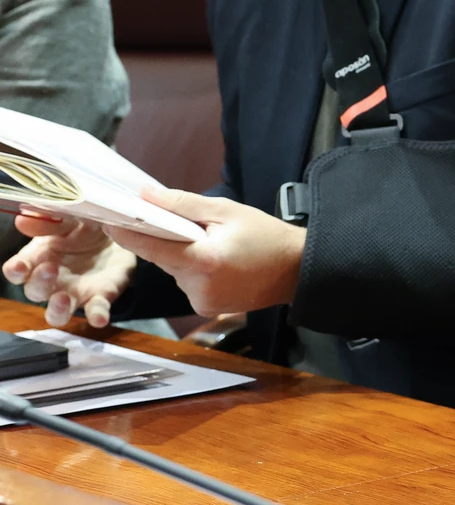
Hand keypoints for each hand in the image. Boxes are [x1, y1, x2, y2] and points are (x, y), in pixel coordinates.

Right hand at [3, 213, 136, 327]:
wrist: (120, 234)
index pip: (17, 270)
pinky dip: (96, 316)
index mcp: (38, 258)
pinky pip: (95, 311)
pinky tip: (99, 319)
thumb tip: (23, 220)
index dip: (15, 270)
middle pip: (34, 292)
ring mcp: (74, 293)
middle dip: (39, 283)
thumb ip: (49, 221)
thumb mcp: (69, 219)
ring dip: (57, 309)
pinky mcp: (100, 298)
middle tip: (51, 269)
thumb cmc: (85, 227)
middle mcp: (52, 281)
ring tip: (64, 298)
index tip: (18, 266)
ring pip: (56, 313)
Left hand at [102, 189, 304, 315]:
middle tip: (192, 227)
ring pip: (174, 271)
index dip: (126, 233)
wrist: (298, 270)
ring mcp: (201, 301)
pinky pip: (187, 283)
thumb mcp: (227, 211)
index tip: (107, 220)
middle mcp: (198, 287)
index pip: (150, 246)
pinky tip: (218, 264)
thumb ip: (183, 204)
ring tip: (214, 247)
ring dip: (183, 256)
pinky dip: (194, 271)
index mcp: (203, 260)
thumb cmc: (267, 237)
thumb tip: (145, 195)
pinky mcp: (206, 308)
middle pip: (162, 258)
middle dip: (168, 240)